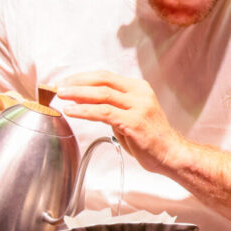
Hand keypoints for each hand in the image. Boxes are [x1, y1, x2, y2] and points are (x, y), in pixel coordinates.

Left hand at [57, 71, 181, 172]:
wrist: (171, 154)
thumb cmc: (151, 138)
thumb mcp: (131, 115)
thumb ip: (113, 107)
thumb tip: (87, 101)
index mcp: (139, 89)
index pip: (107, 76)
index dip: (84, 78)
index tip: (67, 82)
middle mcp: (140, 94)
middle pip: (103, 80)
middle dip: (78, 82)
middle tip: (60, 87)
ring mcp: (138, 107)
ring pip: (102, 94)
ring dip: (78, 94)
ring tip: (62, 97)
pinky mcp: (133, 121)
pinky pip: (104, 112)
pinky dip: (85, 110)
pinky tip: (72, 111)